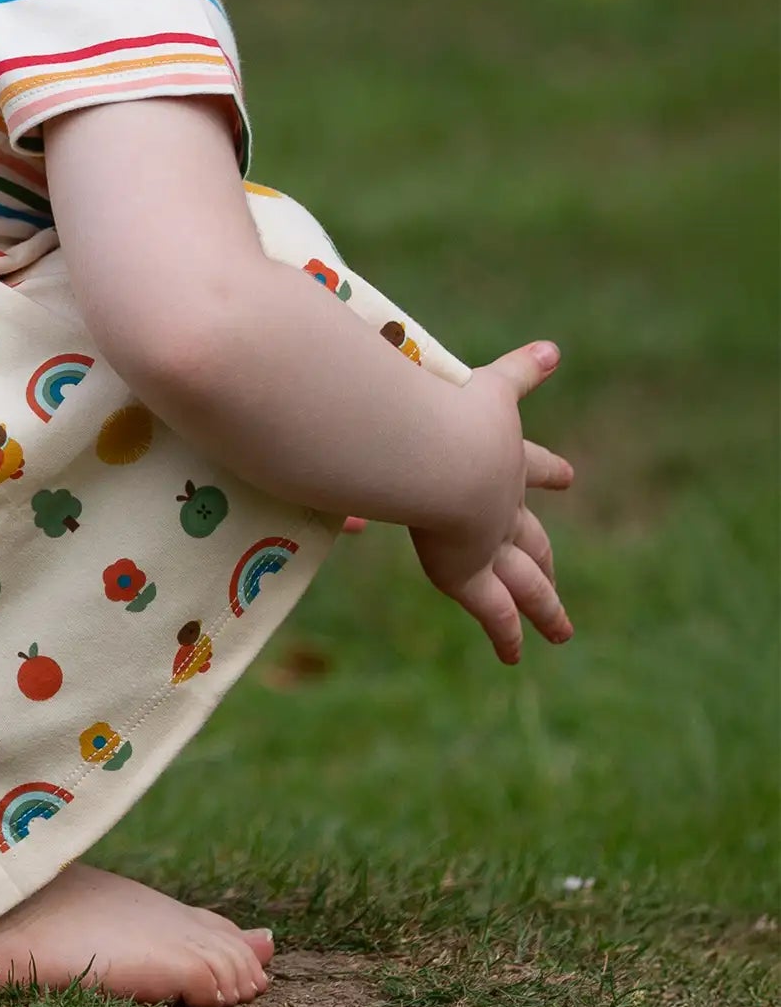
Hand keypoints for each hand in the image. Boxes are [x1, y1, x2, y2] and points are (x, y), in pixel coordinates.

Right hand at [408, 341, 575, 662]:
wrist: (440, 453)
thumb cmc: (435, 407)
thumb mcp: (471, 384)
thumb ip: (513, 373)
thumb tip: (551, 351)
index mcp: (498, 451)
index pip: (530, 461)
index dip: (548, 470)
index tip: (570, 478)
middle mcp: (502, 499)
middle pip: (532, 535)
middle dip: (543, 554)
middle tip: (553, 571)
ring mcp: (492, 539)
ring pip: (528, 580)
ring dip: (547, 606)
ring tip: (563, 631)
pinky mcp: (470, 573)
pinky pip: (495, 613)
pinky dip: (506, 634)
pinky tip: (516, 655)